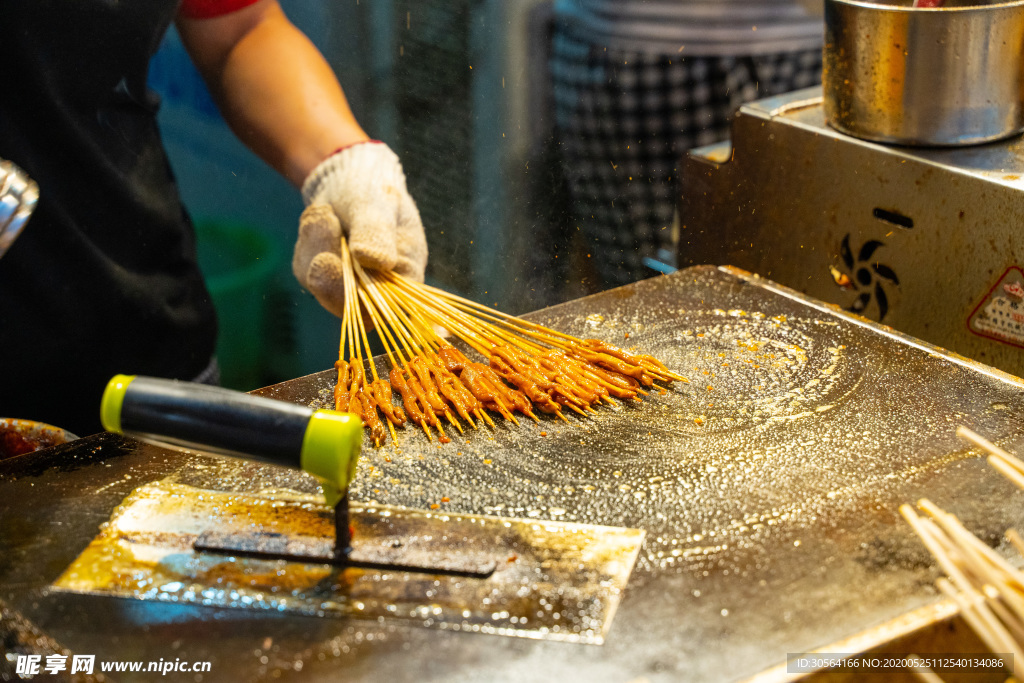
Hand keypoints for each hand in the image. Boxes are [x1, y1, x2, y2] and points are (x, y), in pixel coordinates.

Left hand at [293, 142, 427, 316]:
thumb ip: (377, 232)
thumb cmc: (374, 191)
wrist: (351, 182)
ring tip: (325, 212)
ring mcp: (348, 288)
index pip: (384, 306)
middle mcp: (379, 291)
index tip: (326, 260)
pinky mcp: (324, 279)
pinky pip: (306, 269)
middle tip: (321, 218)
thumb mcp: (378, 204)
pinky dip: (307, 241)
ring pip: (322, 284)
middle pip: (348, 303)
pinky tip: (320, 220)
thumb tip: (376, 262)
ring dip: (315, 244)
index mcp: (406, 278)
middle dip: (328, 262)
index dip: (355, 292)